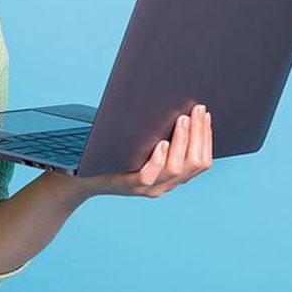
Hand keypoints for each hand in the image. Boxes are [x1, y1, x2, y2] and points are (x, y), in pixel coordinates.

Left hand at [51, 104, 213, 200]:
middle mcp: (165, 185)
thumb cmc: (116, 152)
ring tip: (182, 120)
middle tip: (196, 110)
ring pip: (175, 168)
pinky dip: (158, 158)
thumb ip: (160, 131)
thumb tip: (176, 102)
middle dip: (199, 135)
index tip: (205, 113)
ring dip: (182, 141)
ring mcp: (149, 188)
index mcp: (173, 175)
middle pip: (194, 163)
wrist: (84, 175)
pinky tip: (161, 143)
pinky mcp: (129, 186)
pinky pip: (149, 175)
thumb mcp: (142, 142)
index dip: (207, 137)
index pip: (201, 161)